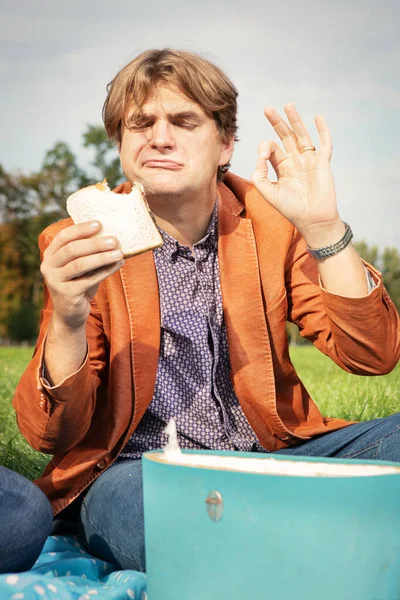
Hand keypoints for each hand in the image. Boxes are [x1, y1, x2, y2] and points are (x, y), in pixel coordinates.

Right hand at [40, 221, 124, 329]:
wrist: (70, 314)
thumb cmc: (78, 284)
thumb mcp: (80, 266)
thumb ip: (87, 253)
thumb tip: (111, 236)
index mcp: (50, 255)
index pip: (64, 236)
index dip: (81, 229)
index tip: (99, 224)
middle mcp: (48, 266)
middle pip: (72, 249)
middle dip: (95, 243)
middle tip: (114, 240)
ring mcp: (55, 280)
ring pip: (80, 264)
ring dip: (102, 257)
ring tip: (119, 253)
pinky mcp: (66, 294)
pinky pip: (90, 279)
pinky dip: (106, 271)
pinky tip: (118, 265)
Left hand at [251, 103, 343, 246]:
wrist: (312, 220)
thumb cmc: (290, 209)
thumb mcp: (268, 193)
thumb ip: (260, 175)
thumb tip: (260, 155)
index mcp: (281, 168)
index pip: (271, 150)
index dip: (265, 148)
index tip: (263, 155)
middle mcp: (295, 162)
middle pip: (285, 137)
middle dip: (276, 122)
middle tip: (267, 109)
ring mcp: (309, 161)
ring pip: (302, 136)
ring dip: (295, 120)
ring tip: (288, 105)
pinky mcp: (322, 163)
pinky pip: (324, 144)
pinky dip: (322, 131)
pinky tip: (318, 117)